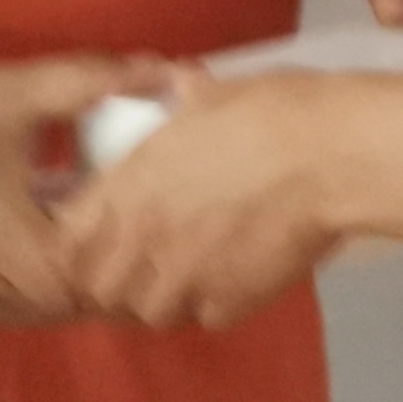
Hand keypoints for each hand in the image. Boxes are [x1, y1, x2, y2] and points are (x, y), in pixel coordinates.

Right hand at [0, 56, 155, 324]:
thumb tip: (164, 71)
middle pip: (77, 299)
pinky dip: (49, 293)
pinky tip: (65, 255)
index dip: (131, 250)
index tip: (161, 218)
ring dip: (82, 286)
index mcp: (6, 236)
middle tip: (151, 236)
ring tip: (113, 246)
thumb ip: (90, 83)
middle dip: (114, 272)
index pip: (93, 269)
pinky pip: (19, 311)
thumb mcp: (14, 90)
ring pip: (49, 312)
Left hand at [58, 77, 342, 331]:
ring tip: (191, 274)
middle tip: (145, 260)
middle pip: (99, 286)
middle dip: (116, 279)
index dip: (85, 236)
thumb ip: (182, 101)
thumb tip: (179, 83)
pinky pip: (205, 318)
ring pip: (148, 312)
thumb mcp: (212, 95)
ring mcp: (184, 278)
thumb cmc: (272, 113)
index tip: (105, 228)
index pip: (71, 235)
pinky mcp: (228, 303)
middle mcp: (144, 238)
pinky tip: (235, 278)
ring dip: (163, 297)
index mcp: (130, 184)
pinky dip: (214, 304)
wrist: (331, 157)